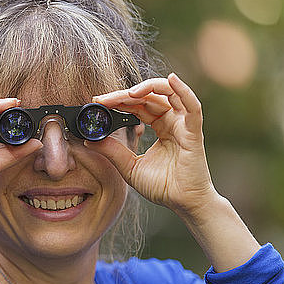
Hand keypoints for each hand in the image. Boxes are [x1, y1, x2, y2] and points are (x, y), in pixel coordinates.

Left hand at [85, 73, 217, 219]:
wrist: (183, 204)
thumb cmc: (163, 187)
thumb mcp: (129, 166)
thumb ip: (112, 151)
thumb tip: (89, 139)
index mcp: (160, 127)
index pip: (138, 105)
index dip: (119, 101)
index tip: (98, 102)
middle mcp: (172, 121)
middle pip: (149, 97)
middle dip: (126, 95)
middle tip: (104, 98)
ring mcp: (184, 125)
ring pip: (169, 94)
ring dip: (149, 87)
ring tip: (128, 91)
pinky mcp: (194, 132)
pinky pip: (191, 106)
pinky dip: (183, 90)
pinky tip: (172, 79)